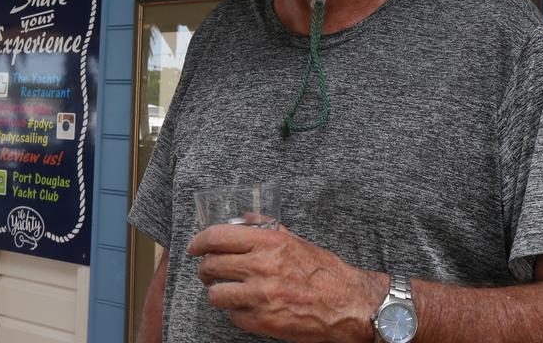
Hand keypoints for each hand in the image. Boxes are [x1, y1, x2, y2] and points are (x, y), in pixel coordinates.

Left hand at [186, 224, 386, 342]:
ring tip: (225, 291)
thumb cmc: (326, 273)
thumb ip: (268, 229)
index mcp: (270, 243)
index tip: (193, 247)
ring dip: (217, 293)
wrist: (349, 305)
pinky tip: (246, 308)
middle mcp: (262, 267)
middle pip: (211, 265)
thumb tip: (244, 219)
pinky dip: (236, 313)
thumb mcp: (297, 241)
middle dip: (205, 269)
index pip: (217, 237)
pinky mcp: (263, 322)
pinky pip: (233, 316)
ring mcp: (261, 296)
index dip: (198, 242)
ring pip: (216, 294)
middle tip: (208, 271)